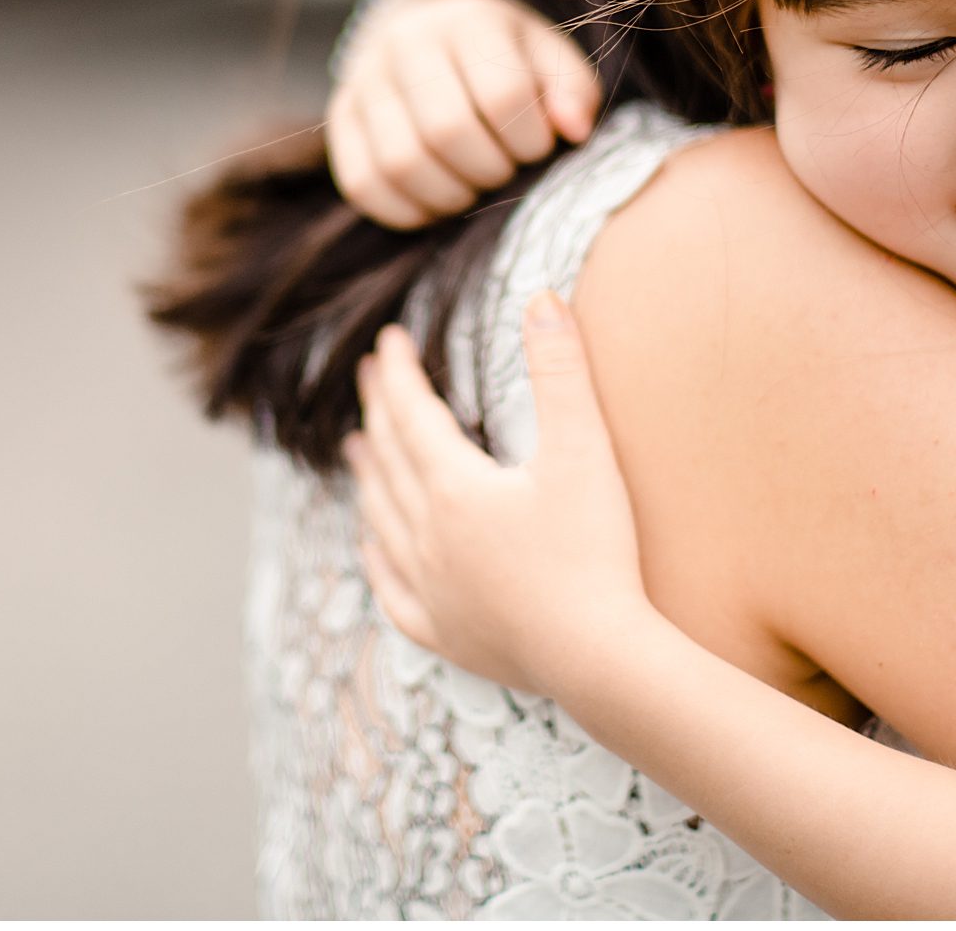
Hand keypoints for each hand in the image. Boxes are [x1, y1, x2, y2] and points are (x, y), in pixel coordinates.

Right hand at [329, 0, 601, 229]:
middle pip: (447, 131)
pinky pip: (362, 184)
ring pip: (401, 163)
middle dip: (489, 170)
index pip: (503, 95)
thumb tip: (573, 130)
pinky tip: (436, 202)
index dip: (530, 140)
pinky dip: (405, 210)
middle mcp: (405, 42)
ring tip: (472, 187)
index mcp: (467, 20)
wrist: (428, 29)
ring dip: (449, 195)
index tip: (539, 147)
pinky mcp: (340, 119)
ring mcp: (363, 81)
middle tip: (505, 171)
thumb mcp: (548, 57)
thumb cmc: (502, 55)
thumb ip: (572, 91)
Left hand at [342, 293, 652, 697]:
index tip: (386, 340)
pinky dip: (378, 558)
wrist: (600, 658)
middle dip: (378, 413)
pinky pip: (392, 589)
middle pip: (389, 462)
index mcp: (454, 488)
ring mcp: (430, 589)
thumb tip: (542, 297)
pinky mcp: (444, 633)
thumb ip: (561, 370)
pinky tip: (373, 546)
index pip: (411, 415)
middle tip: (368, 379)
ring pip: (381, 520)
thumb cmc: (595, 552)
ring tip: (356, 450)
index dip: (396, 374)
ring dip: (368, 478)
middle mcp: (426, 537)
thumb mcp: (583, 450)